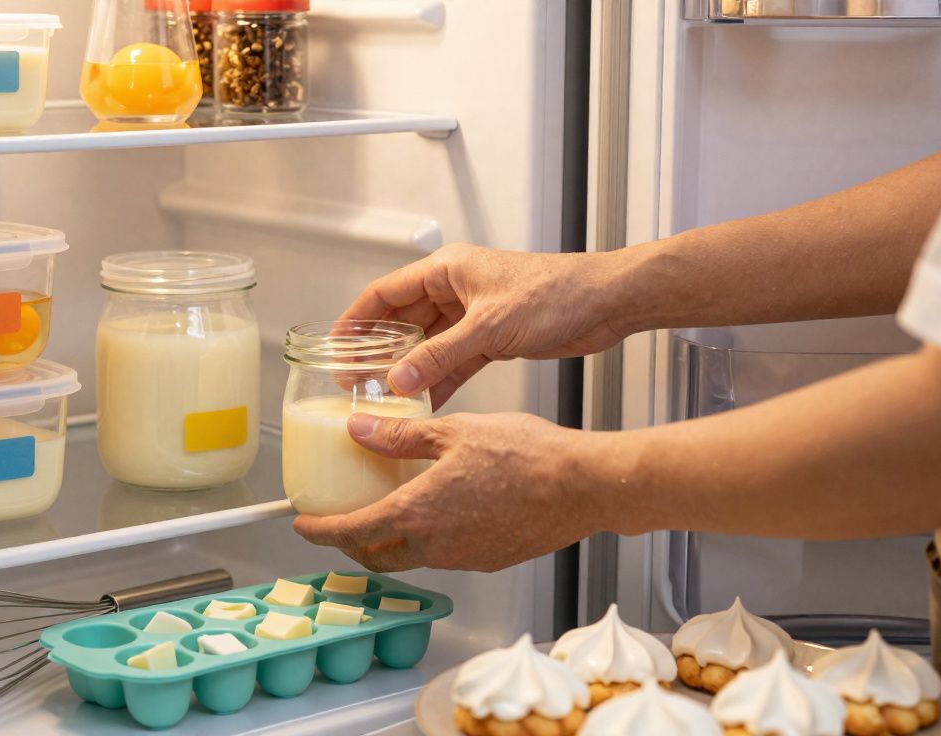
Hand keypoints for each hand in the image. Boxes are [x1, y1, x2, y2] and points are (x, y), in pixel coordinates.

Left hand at [291, 411, 605, 571]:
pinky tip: (439, 512)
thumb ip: (400, 435)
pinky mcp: (489, 559)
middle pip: (376, 556)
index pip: (351, 534)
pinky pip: (445, 555)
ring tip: (389, 510)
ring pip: (411, 558)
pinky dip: (427, 540)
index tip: (304, 525)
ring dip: (390, 542)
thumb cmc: (527, 455)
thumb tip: (359, 429)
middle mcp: (436, 545)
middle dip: (351, 544)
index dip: (320, 532)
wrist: (583, 486)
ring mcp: (464, 557)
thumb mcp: (453, 431)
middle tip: (341, 521)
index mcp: (418, 513)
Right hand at [341, 243, 628, 407]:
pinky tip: (425, 403)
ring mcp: (473, 314)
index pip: (385, 293)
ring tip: (387, 399)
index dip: (356, 319)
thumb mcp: (488, 328)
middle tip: (357, 381)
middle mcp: (456, 289)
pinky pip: (454, 361)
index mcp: (448, 269)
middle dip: (380, 351)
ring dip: (410, 371)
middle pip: (403, 321)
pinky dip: (440, 380)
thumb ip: (440, 355)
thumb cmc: (556, 293)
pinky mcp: (492, 337)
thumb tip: (400, 379)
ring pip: (428, 345)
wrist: (604, 303)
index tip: (336, 346)